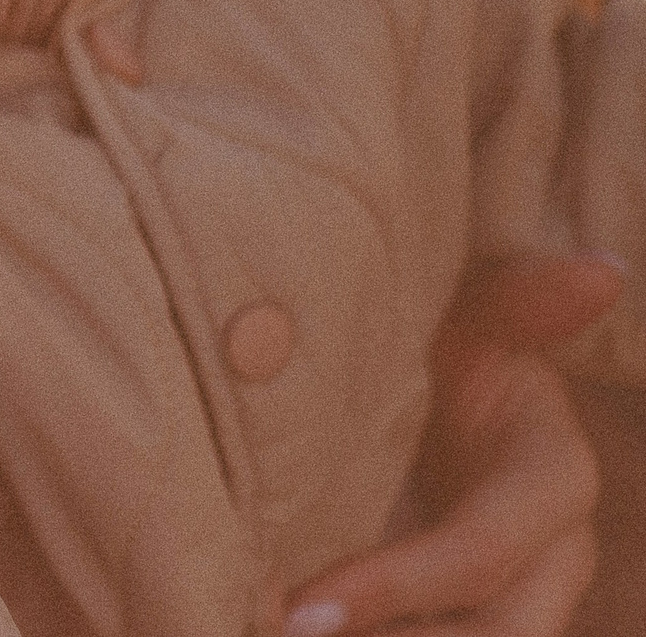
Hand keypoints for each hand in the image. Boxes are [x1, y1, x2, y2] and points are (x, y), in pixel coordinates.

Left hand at [282, 252, 622, 636]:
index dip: (396, 586)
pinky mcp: (453, 602)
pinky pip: (416, 632)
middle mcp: (545, 556)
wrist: (430, 362)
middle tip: (285, 635)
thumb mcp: (478, 309)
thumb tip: (605, 272)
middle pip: (490, 636)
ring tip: (267, 632)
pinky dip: (365, 633)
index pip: (477, 556)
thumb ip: (523, 298)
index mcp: (551, 484)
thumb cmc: (452, 331)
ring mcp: (506, 589)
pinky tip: (271, 625)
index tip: (299, 610)